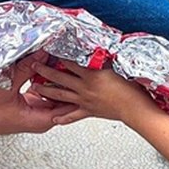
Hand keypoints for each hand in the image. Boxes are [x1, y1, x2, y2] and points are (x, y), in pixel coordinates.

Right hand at [0, 56, 78, 135]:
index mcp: (38, 120)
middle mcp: (37, 119)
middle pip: (62, 99)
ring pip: (51, 95)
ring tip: (58, 63)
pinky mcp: (25, 106)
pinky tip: (42, 69)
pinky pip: (41, 93)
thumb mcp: (6, 85)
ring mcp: (32, 112)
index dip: (74, 89)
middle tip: (70, 64)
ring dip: (54, 80)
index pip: (69, 107)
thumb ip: (26, 69)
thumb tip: (42, 55)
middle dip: (66, 82)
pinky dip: (43, 82)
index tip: (77, 75)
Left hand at [32, 60, 156, 124]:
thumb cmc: (130, 88)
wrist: (135, 108)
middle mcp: (85, 88)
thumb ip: (106, 59)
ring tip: (35, 88)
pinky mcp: (89, 111)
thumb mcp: (118, 67)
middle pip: (60, 78)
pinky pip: (73, 115)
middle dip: (45, 71)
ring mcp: (85, 100)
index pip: (70, 62)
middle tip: (33, 66)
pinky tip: (54, 119)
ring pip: (61, 96)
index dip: (58, 55)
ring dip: (46, 92)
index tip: (48, 49)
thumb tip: (99, 49)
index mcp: (92, 75)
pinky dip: (63, 118)